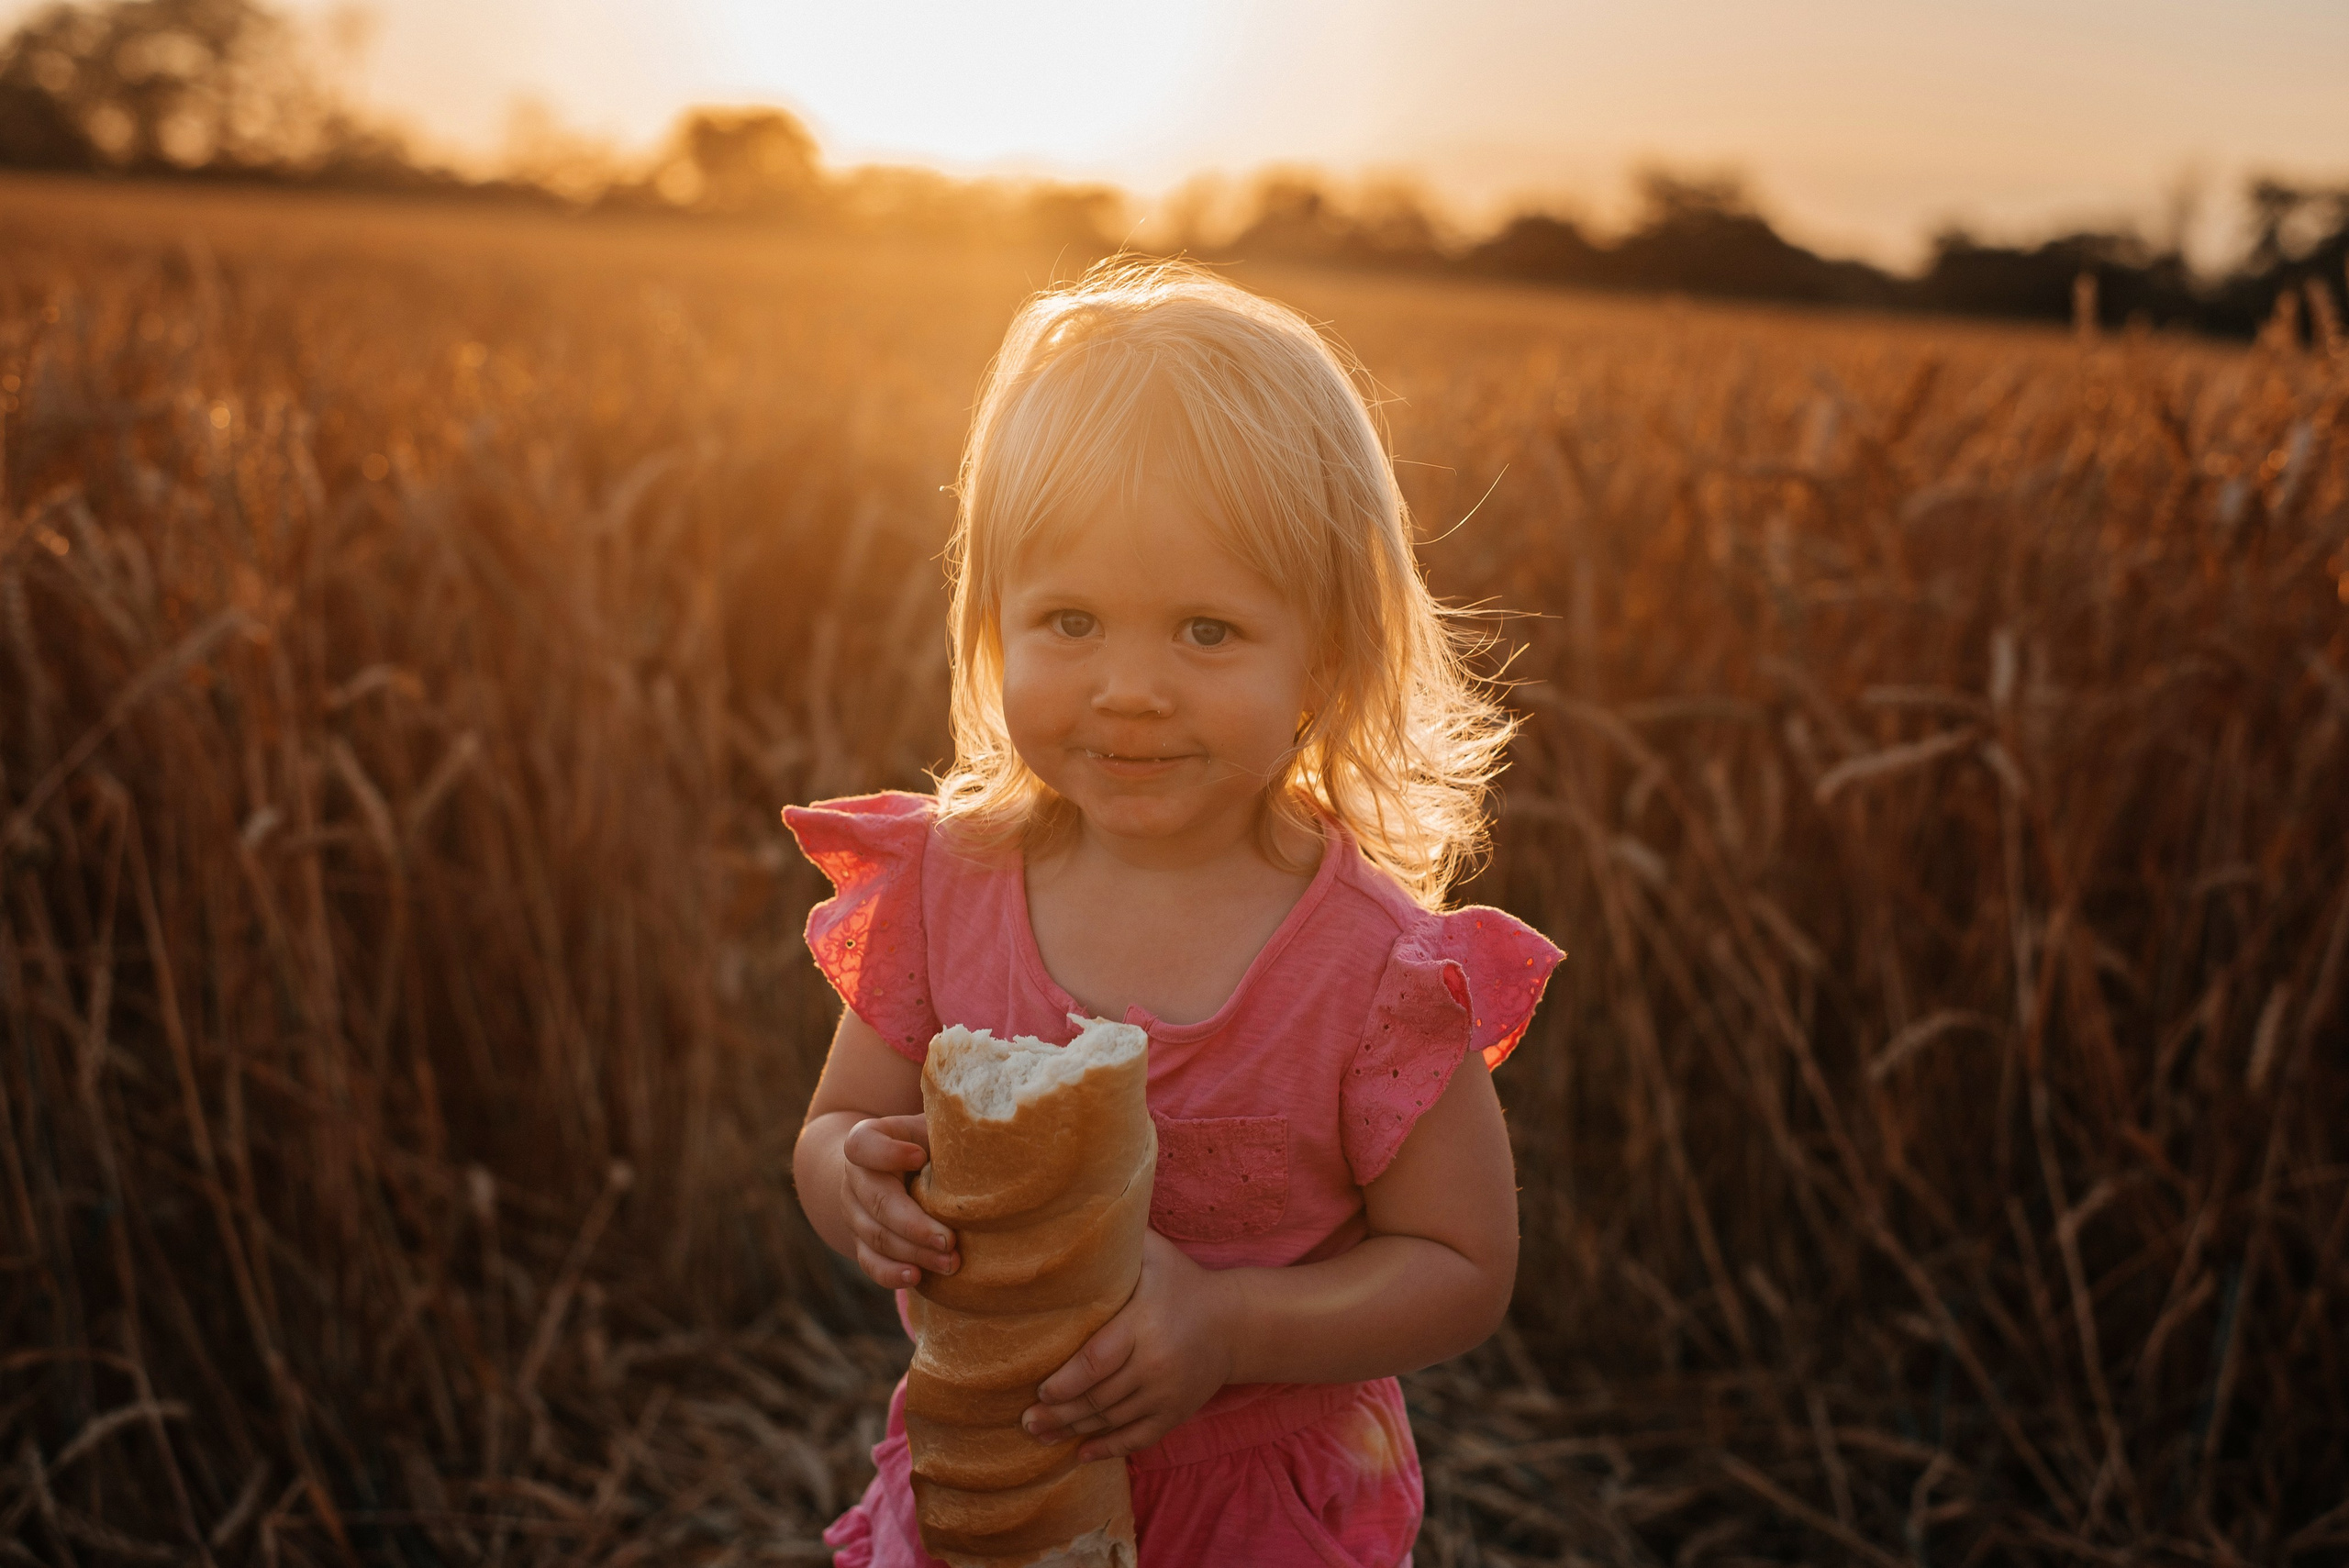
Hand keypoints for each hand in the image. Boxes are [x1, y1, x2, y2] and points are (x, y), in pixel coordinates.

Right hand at [840, 1114, 958, 1289]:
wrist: (892, 1167)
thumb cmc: (924, 1143)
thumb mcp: (932, 1128)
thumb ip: (947, 1131)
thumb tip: (988, 1137)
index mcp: (868, 1141)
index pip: (861, 1146)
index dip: (887, 1153)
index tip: (921, 1157)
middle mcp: (855, 1177)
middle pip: (877, 1202)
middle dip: (915, 1226)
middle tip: (950, 1240)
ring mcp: (854, 1212)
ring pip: (876, 1237)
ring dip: (914, 1253)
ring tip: (950, 1263)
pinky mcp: (861, 1241)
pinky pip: (869, 1262)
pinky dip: (891, 1273)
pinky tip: (917, 1277)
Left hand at [1021, 1229, 1236, 1461]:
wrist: (1235, 1323)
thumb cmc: (1182, 1283)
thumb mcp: (1155, 1254)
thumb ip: (1118, 1242)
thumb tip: (1073, 1219)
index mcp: (1144, 1325)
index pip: (1097, 1361)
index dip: (1065, 1381)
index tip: (1039, 1389)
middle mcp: (1155, 1365)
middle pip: (1098, 1397)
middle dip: (1058, 1413)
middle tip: (1025, 1420)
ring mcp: (1166, 1394)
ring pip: (1112, 1420)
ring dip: (1074, 1431)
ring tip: (1040, 1434)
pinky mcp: (1175, 1412)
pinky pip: (1138, 1438)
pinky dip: (1108, 1449)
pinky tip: (1081, 1454)